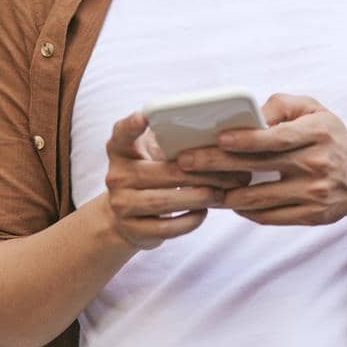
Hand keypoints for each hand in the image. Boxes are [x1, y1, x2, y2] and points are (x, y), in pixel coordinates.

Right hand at [103, 112, 249, 250]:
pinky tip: (203, 211)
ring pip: (163, 202)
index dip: (130, 126)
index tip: (144, 117)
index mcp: (122, 151)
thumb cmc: (153, 174)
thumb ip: (170, 140)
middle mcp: (116, 176)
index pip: (121, 135)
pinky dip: (189, 220)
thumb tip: (221, 134)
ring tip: (220, 193)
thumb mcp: (154, 153)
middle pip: (160, 173)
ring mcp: (121, 205)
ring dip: (197, 198)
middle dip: (200, 174)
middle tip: (230, 173)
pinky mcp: (132, 230)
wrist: (127, 215)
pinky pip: (165, 228)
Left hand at [178, 93, 346, 226]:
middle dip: (216, 164)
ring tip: (200, 186)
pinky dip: (245, 211)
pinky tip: (230, 202)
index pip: (276, 138)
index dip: (244, 139)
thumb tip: (250, 116)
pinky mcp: (313, 216)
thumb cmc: (330, 137)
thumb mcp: (315, 110)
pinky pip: (269, 217)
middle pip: (258, 167)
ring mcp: (316, 193)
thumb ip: (281, 105)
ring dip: (224, 194)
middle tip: (185, 162)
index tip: (216, 138)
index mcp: (318, 132)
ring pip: (258, 198)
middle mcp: (318, 163)